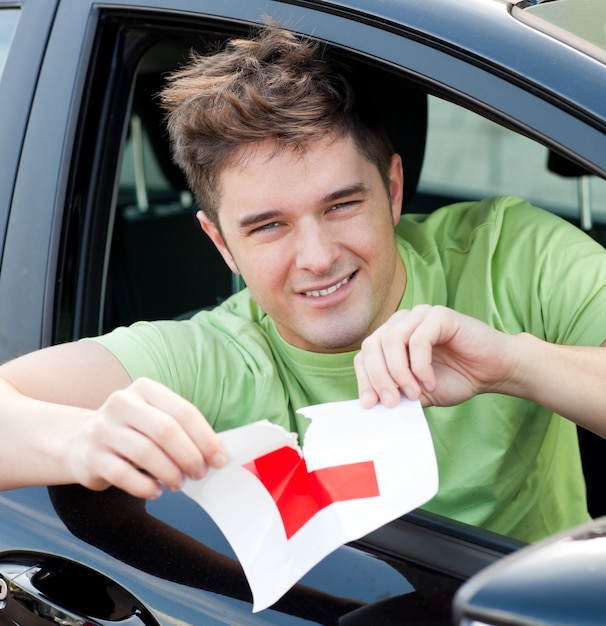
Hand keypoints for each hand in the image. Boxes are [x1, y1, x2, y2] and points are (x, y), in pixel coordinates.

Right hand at [66, 377, 226, 498]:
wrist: (78, 442)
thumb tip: (216, 454)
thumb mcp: (154, 418)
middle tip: (199, 473)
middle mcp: (121, 403)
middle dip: (189, 456)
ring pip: (146, 453)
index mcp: (144, 389)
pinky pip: (123, 475)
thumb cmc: (131, 432)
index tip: (219, 459)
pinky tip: (156, 491)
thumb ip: (181, 429)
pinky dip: (145, 486)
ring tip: (179, 484)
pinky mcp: (91, 457)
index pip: (183, 411)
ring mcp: (103, 429)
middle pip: (166, 430)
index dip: (205, 437)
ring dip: (170, 473)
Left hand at [354, 305, 516, 408]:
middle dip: (379, 378)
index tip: (370, 404)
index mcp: (392, 337)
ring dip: (399, 372)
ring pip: (391, 340)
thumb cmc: (457, 378)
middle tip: (392, 402)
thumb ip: (396, 393)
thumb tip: (370, 405)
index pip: (364, 354)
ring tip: (414, 393)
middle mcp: (402, 322)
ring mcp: (420, 315)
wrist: (495, 371)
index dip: (364, 379)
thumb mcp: (418, 393)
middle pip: (373, 345)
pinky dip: (420, 366)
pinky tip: (429, 382)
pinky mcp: (439, 315)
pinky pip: (419, 340)